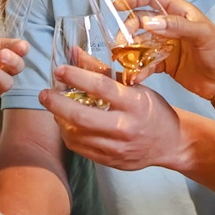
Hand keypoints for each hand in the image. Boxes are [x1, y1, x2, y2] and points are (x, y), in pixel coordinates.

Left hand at [38, 64, 183, 170]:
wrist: (170, 143)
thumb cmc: (152, 109)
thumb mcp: (134, 86)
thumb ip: (103, 71)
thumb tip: (74, 52)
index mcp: (133, 103)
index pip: (100, 87)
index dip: (76, 76)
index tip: (59, 70)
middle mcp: (124, 127)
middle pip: (81, 116)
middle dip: (57, 104)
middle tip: (44, 94)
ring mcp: (116, 147)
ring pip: (76, 135)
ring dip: (60, 120)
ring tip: (55, 108)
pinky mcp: (110, 161)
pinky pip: (80, 148)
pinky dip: (69, 134)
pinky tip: (67, 124)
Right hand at [117, 0, 214, 101]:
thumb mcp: (202, 35)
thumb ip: (177, 26)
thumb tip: (148, 21)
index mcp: (180, 13)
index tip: (117, 5)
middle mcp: (170, 27)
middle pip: (141, 21)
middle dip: (128, 29)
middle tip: (120, 43)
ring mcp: (166, 45)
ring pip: (140, 43)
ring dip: (129, 50)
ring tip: (123, 61)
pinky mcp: (164, 64)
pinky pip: (145, 63)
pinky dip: (138, 69)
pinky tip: (135, 76)